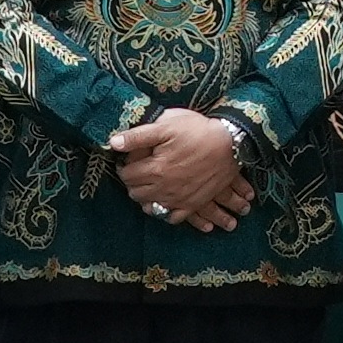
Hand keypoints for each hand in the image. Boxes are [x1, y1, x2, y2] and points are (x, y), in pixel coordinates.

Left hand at [116, 110, 252, 232]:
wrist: (230, 144)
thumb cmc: (197, 131)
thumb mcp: (166, 125)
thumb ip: (138, 136)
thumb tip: (113, 143)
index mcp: (155, 169)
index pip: (127, 175)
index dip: (124, 167)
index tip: (127, 161)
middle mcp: (164, 188)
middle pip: (136, 193)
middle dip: (132, 183)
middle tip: (137, 172)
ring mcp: (179, 199)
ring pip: (151, 207)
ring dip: (145, 198)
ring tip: (147, 186)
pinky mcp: (192, 204)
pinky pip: (172, 217)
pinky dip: (164, 212)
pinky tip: (163, 202)